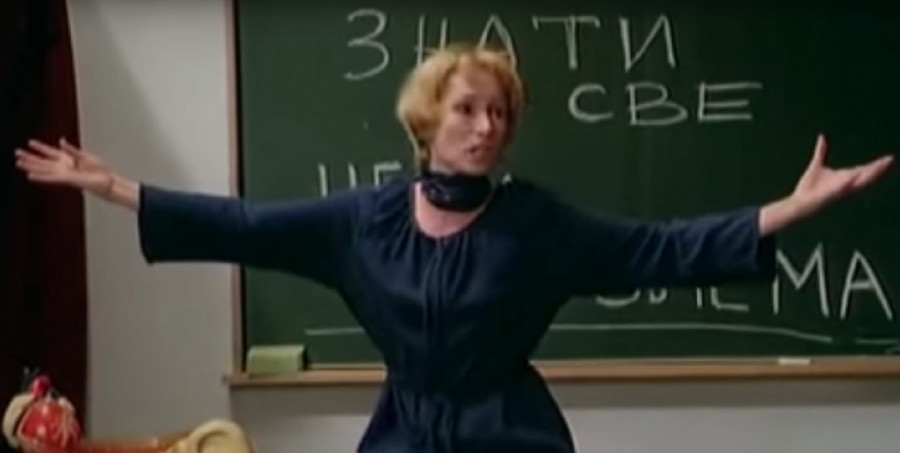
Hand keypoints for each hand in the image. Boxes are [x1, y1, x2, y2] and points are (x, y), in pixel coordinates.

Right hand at [15, 138, 114, 194]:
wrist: (108, 183)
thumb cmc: (100, 171)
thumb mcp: (85, 156)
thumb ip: (71, 150)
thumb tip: (61, 141)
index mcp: (69, 160)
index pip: (51, 152)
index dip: (41, 147)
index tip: (30, 142)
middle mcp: (64, 167)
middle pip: (44, 161)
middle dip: (30, 157)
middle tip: (17, 153)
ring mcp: (65, 174)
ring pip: (44, 169)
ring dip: (31, 166)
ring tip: (19, 163)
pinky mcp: (67, 180)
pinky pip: (50, 178)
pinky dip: (40, 177)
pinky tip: (31, 175)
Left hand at [759, 134, 892, 235]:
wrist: (798, 201)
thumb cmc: (809, 187)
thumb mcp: (817, 165)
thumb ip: (821, 151)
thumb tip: (822, 137)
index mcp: (844, 177)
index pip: (864, 169)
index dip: (876, 165)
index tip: (889, 158)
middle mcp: (845, 184)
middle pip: (866, 175)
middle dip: (879, 168)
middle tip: (890, 160)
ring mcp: (839, 190)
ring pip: (858, 182)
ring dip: (869, 175)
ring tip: (881, 166)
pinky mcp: (830, 195)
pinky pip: (840, 188)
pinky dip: (846, 183)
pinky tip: (853, 176)